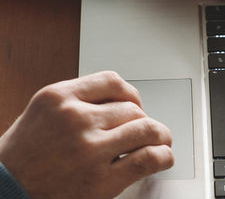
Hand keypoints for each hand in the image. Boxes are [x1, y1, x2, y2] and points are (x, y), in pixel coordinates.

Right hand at [0, 72, 173, 198]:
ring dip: (159, 135)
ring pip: (145, 128)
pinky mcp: (101, 180)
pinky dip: (163, 156)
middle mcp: (75, 119)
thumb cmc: (21, 158)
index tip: (135, 103)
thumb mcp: (41, 114)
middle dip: (141, 119)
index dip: (131, 93)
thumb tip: (119, 102)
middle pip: (131, 108)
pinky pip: (147, 158)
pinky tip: (163, 157)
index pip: (112, 81)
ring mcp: (89, 150)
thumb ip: (77, 102)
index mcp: (58, 98)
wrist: (6, 191)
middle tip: (143, 130)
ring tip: (161, 141)